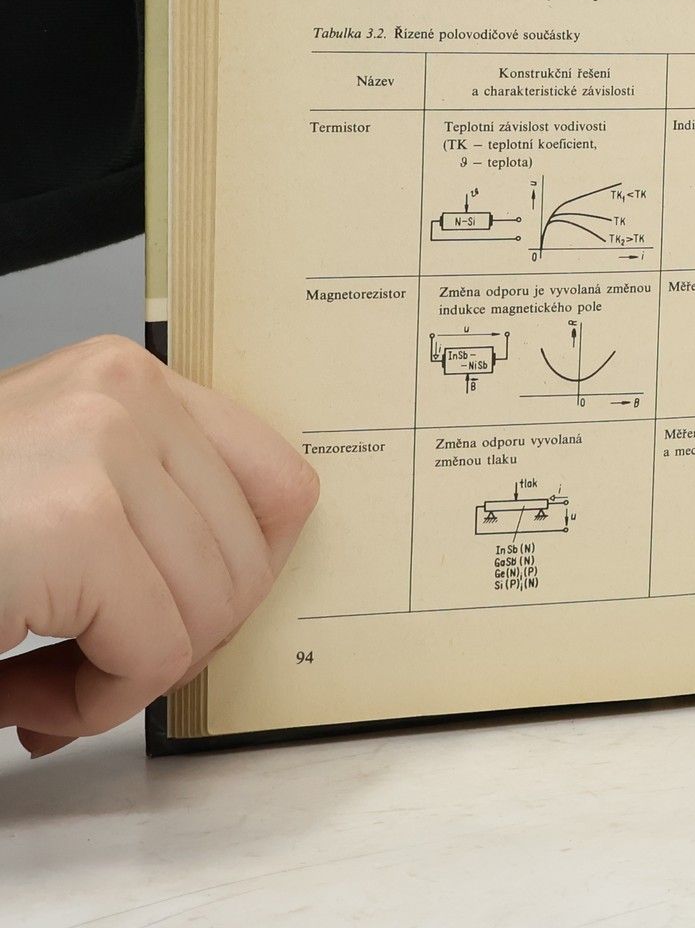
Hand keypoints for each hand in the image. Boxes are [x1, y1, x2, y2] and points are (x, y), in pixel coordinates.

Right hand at [0, 336, 318, 757]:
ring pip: (210, 610)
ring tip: (33, 680)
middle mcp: (124, 392)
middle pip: (251, 557)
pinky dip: (94, 703)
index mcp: (123, 381)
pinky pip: (154, 649)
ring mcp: (104, 447)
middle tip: (82, 670)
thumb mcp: (53, 497)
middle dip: (176, 642)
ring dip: (124, 679)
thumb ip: (143, 516)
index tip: (178, 623)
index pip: (277, 483)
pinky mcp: (76, 522)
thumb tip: (241, 590)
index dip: (241, 579)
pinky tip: (20, 694)